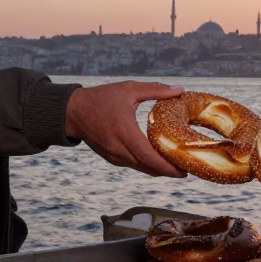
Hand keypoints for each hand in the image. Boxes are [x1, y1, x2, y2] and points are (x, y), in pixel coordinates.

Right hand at [66, 81, 186, 177]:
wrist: (73, 112)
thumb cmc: (102, 98)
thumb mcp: (129, 89)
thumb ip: (155, 90)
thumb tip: (179, 89)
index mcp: (124, 132)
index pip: (149, 156)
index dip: (168, 166)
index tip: (184, 170)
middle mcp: (119, 149)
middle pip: (148, 167)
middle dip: (168, 171)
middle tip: (187, 169)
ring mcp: (114, 156)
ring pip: (141, 168)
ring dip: (158, 169)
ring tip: (177, 166)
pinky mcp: (112, 158)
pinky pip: (133, 165)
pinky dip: (147, 165)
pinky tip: (159, 160)